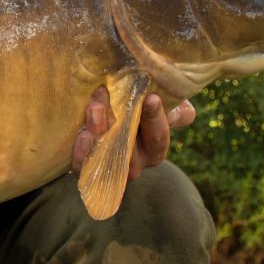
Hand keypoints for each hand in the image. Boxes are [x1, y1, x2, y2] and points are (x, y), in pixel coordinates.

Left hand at [71, 88, 195, 179]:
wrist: (105, 115)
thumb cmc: (138, 108)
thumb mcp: (160, 103)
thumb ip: (174, 106)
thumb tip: (181, 108)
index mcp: (155, 147)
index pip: (158, 136)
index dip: (155, 118)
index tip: (151, 97)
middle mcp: (135, 162)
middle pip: (129, 151)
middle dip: (118, 124)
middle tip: (106, 96)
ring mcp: (110, 168)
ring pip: (106, 158)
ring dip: (99, 131)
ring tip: (94, 108)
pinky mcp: (86, 167)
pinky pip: (84, 166)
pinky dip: (82, 152)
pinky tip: (83, 135)